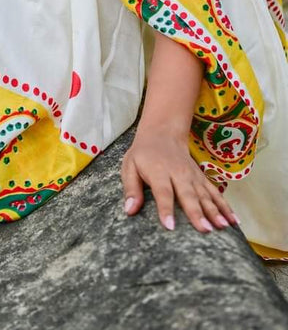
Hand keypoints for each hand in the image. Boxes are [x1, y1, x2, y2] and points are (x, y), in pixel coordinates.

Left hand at [121, 125, 238, 232]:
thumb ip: (131, 189)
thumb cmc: (143, 154)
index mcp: (158, 171)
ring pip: (205, 195)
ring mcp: (193, 176)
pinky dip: (225, 206)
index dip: (166, 209)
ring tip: (223, 227)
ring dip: (215, 211)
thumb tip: (129, 211)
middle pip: (188, 195)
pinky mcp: (202, 178)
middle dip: (197, 213)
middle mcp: (178, 174)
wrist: (162, 134)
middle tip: (205, 230)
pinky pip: (215, 193)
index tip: (170, 226)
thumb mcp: (129, 166)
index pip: (163, 192)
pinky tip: (234, 221)